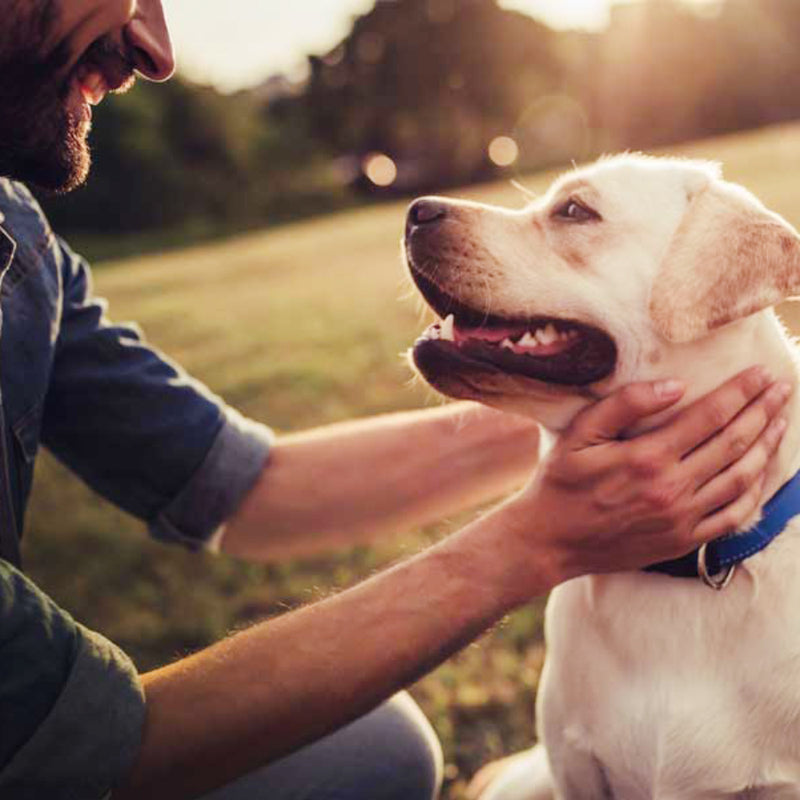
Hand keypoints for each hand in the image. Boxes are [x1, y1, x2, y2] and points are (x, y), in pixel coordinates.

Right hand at [504, 366, 789, 586]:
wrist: (550, 541)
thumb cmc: (561, 482)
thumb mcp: (579, 434)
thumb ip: (625, 404)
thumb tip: (676, 386)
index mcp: (647, 457)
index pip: (710, 416)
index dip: (741, 392)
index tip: (762, 372)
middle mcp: (671, 488)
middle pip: (734, 443)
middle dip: (763, 411)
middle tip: (782, 388)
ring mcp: (681, 518)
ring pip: (741, 478)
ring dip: (767, 447)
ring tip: (781, 422)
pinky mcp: (683, 541)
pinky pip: (733, 516)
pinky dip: (755, 491)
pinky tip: (762, 472)